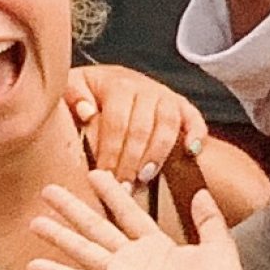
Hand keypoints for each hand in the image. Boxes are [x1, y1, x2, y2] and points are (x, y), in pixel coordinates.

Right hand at [31, 170, 241, 269]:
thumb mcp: (219, 252)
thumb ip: (210, 222)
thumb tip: (201, 192)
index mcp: (157, 248)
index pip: (128, 213)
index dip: (111, 193)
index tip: (94, 173)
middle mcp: (133, 262)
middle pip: (96, 228)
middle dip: (73, 209)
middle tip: (49, 191)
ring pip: (82, 251)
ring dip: (59, 237)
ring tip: (35, 221)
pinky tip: (36, 265)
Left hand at [66, 64, 205, 186]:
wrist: (107, 81)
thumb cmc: (88, 93)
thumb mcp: (73, 88)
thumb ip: (73, 96)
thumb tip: (86, 112)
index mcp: (117, 83)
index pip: (116, 121)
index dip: (110, 151)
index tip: (102, 177)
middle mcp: (144, 86)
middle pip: (141, 126)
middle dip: (131, 161)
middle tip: (123, 187)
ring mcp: (164, 95)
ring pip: (167, 123)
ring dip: (157, 153)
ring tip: (145, 177)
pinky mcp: (180, 105)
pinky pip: (194, 117)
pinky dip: (196, 133)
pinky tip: (191, 151)